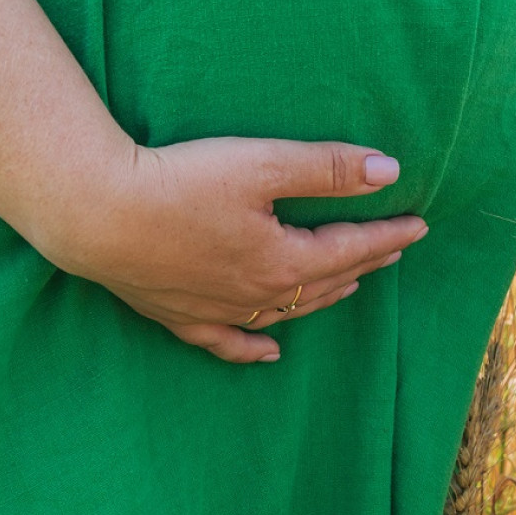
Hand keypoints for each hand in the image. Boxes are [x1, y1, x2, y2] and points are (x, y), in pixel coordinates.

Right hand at [30, 137, 427, 363]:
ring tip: (351, 285)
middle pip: (325, 281)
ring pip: (287, 311)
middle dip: (364, 262)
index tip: (420, 226)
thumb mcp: (264, 164)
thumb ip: (329, 169)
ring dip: (323, 297)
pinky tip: (271, 350)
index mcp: (284, 261)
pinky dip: (254, 347)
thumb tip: (390, 172)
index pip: (352, 248)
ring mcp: (217, 311)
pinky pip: (228, 342)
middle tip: (393, 248)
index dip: (388, 235)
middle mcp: (258, 295)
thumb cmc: (181, 182)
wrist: (94, 214)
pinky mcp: (178, 315)